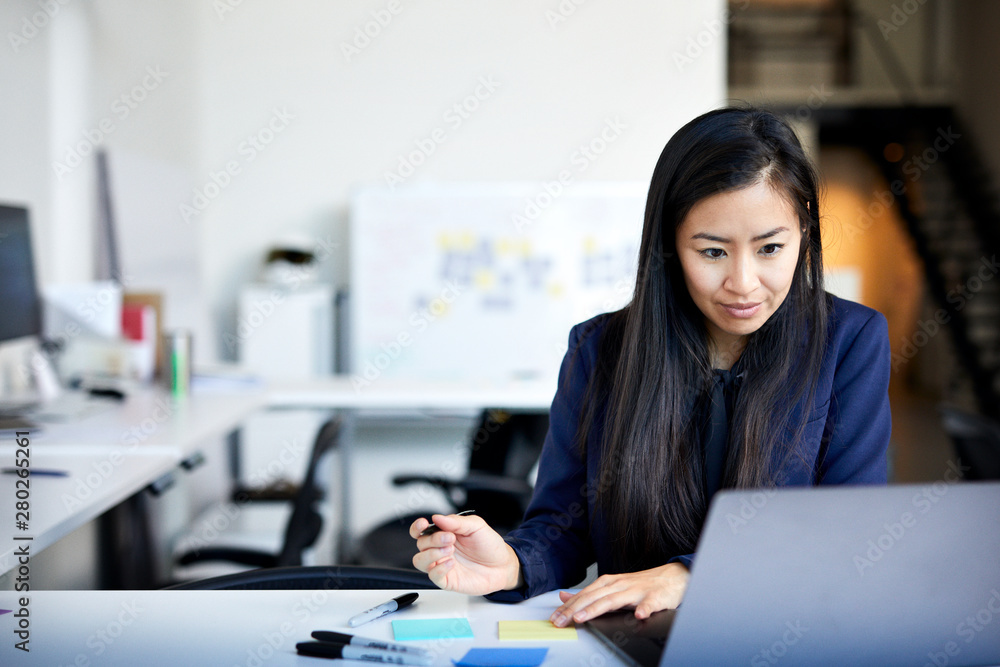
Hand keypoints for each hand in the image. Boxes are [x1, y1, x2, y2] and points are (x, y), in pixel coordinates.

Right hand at [410, 513, 521, 595]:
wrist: (503, 565)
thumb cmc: (489, 545)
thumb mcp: (476, 526)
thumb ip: (456, 522)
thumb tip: (437, 517)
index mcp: (444, 534)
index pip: (421, 531)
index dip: (417, 527)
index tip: (423, 524)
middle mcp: (440, 549)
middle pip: (421, 544)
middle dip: (433, 539)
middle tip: (450, 538)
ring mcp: (442, 565)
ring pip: (420, 561)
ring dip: (431, 554)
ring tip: (450, 550)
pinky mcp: (447, 580)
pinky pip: (433, 576)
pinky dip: (439, 569)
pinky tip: (451, 563)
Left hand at [549, 563, 688, 626]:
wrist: (673, 577)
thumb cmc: (640, 585)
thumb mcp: (612, 587)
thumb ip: (589, 594)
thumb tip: (564, 597)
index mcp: (609, 583)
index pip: (585, 595)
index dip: (568, 606)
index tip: (555, 618)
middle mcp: (620, 585)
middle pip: (594, 597)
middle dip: (575, 609)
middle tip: (561, 621)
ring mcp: (637, 591)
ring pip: (615, 600)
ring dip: (598, 608)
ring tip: (583, 617)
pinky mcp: (656, 597)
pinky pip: (649, 604)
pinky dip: (644, 609)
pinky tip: (638, 615)